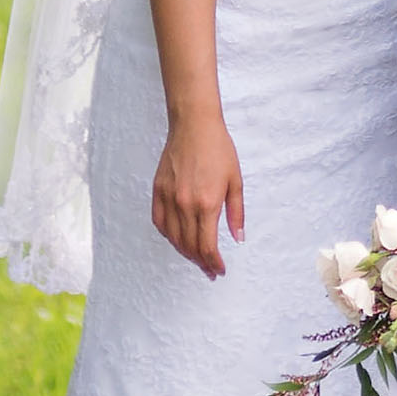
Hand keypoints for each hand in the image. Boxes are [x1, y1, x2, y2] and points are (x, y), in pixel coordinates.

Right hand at [146, 115, 245, 278]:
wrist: (193, 125)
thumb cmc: (218, 149)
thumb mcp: (236, 181)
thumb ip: (236, 213)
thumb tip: (238, 237)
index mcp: (207, 203)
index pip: (207, 245)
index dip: (213, 263)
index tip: (219, 270)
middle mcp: (185, 204)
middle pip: (189, 246)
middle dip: (201, 262)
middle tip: (209, 270)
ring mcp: (169, 197)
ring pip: (173, 237)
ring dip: (184, 252)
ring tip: (196, 258)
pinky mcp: (158, 190)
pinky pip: (159, 221)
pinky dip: (168, 235)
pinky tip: (177, 239)